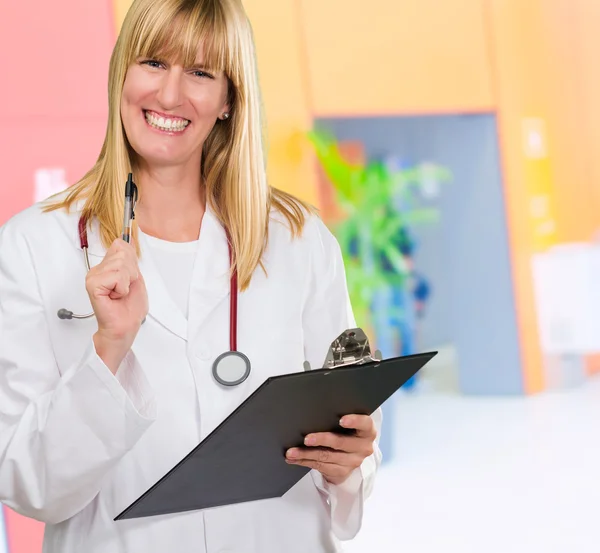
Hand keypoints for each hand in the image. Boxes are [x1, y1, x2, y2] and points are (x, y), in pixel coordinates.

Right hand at [86, 238, 147, 373]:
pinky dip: (122, 288)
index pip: (120, 245)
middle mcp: (98, 270)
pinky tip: (115, 297)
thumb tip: (127, 240)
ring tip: (120, 294)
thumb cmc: (130, 307)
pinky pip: (117, 276)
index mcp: (107, 267)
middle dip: (132, 273)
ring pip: (121, 264)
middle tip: (125, 289)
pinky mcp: (93, 284)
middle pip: (123, 253)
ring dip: (127, 281)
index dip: (131, 261)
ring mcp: (93, 276)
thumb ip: (131, 258)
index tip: (129, 278)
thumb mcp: (136, 277)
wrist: (125, 326)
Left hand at [285, 415, 376, 484]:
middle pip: (340, 442)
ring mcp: (352, 462)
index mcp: (367, 431)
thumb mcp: (350, 424)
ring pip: (326, 457)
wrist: (352, 454)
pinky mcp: (341, 472)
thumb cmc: (347, 431)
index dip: (354, 421)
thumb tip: (314, 409)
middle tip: (306, 438)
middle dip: (321, 440)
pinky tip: (294, 458)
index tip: (341, 420)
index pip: (364, 424)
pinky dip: (304, 461)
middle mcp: (363, 447)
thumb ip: (338, 417)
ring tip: (292, 452)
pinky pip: (320, 466)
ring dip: (306, 454)